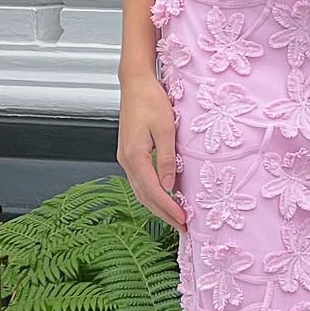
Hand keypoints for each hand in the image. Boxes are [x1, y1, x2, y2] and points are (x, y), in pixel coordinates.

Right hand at [117, 73, 185, 230]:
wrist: (136, 83)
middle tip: (183, 227)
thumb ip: (167, 158)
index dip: (168, 208)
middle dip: (163, 214)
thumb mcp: (165, 128)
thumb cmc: (151, 100)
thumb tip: (169, 186)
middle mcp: (126, 160)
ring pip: (140, 190)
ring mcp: (125, 157)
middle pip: (144, 196)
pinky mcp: (130, 153)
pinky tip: (165, 196)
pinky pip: (140, 180)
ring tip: (175, 217)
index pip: (152, 191)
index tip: (183, 220)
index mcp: (134, 156)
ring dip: (158, 206)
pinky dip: (152, 193)